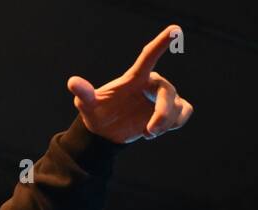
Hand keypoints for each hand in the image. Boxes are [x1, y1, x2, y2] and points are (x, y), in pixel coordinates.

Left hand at [67, 24, 193, 143]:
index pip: (149, 57)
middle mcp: (151, 84)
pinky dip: (175, 123)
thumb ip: (84, 93)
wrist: (106, 132)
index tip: (174, 30)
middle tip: (149, 131)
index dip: (161, 43)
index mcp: (135, 78)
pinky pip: (185, 111)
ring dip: (166, 123)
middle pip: (168, 92)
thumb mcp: (88, 105)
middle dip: (162, 113)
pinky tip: (155, 131)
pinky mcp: (170, 110)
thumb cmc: (98, 112)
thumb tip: (72, 82)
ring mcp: (162, 97)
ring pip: (177, 105)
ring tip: (147, 133)